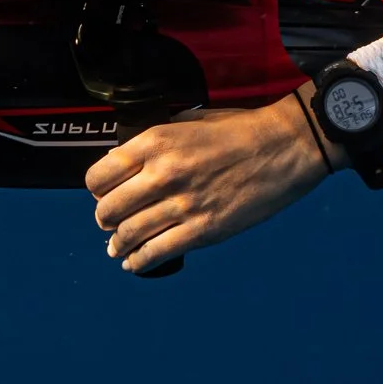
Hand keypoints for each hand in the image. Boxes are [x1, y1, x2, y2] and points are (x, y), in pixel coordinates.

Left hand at [85, 93, 338, 275]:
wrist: (285, 146)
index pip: (100, 175)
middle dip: (104, 219)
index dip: (97, 189)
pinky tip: (134, 262)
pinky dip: (139, 261)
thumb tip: (126, 162)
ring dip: (117, 244)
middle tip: (108, 223)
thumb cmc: (241, 130)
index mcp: (157, 141)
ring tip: (117, 247)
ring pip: (129, 234)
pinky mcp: (203, 230)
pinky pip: (156, 253)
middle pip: (109, 209)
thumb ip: (157, 142)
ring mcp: (183, 204)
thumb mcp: (190, 121)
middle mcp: (163, 174)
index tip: (102, 194)